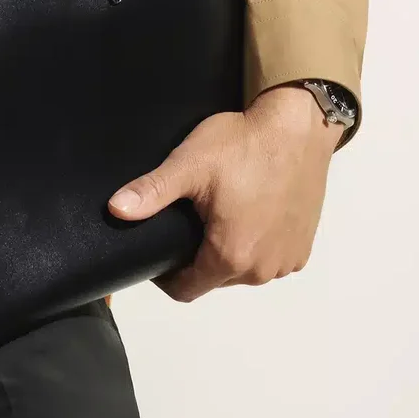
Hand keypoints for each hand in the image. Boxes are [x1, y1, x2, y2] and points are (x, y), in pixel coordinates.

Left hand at [107, 85, 343, 301]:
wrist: (297, 127)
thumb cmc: (242, 145)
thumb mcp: (188, 165)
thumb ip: (151, 191)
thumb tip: (115, 209)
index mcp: (231, 256)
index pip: (186, 290)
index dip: (164, 275)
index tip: (156, 249)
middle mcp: (262, 269)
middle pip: (214, 280)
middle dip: (194, 258)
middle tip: (184, 220)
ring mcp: (287, 260)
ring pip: (243, 271)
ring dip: (226, 252)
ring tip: (213, 214)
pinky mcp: (303, 246)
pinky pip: (268, 259)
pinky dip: (253, 244)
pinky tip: (245, 213)